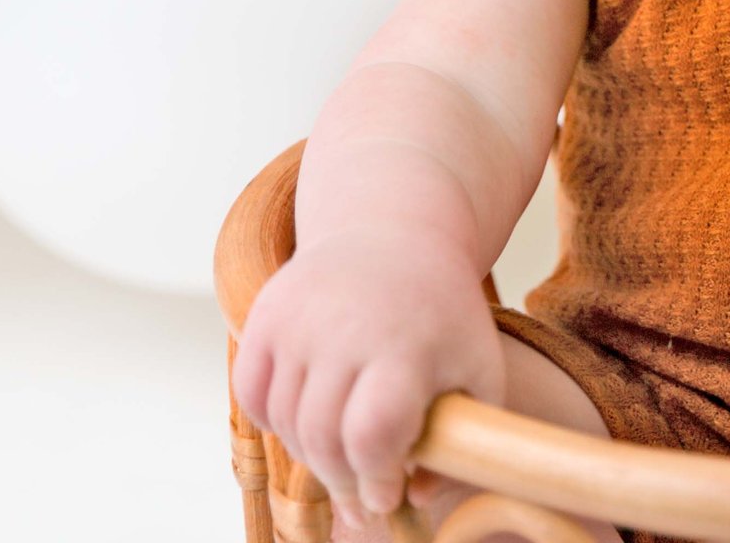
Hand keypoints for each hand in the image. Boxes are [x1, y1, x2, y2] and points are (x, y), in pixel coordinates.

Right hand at [232, 227, 508, 517]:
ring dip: (311, 453)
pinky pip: (252, 396)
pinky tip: (309, 418)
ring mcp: (299, 319)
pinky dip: (274, 421)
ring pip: (286, 422)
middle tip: (362, 495)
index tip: (389, 496)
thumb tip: (416, 498)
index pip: (372, 432)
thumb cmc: (442, 313)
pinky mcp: (266, 314)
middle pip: (323, 437)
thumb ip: (466, 437)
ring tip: (344, 451)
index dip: (376, 478)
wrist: (394, 231)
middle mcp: (345, 327)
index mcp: (405, 342)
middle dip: (343, 481)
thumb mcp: (477, 365)